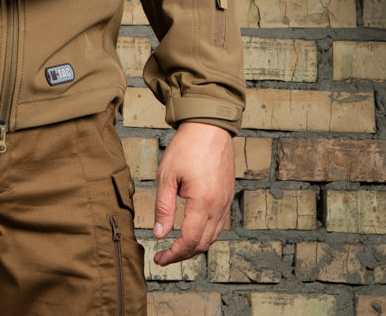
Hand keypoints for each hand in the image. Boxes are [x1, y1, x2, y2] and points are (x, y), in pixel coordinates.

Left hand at [152, 121, 233, 265]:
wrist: (209, 127)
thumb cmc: (186, 147)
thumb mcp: (167, 175)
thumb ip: (163, 207)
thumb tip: (159, 234)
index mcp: (203, 203)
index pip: (189, 241)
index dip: (173, 254)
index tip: (159, 259)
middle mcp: (218, 206)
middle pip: (203, 244)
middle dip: (183, 254)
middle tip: (164, 256)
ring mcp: (225, 202)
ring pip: (213, 237)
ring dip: (194, 246)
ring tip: (175, 246)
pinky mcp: (227, 196)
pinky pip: (218, 225)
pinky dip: (205, 234)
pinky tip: (191, 230)